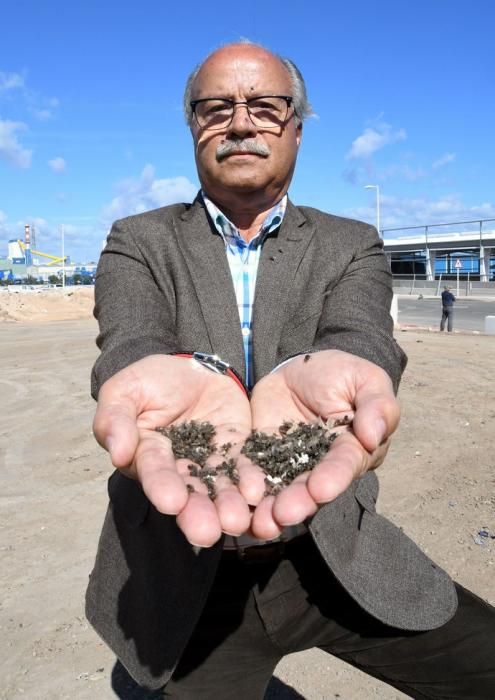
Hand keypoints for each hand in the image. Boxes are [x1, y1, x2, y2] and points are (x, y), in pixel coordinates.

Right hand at [92, 355, 251, 546]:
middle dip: (197, 515)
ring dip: (228, 508)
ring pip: (220, 490)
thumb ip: (115, 418)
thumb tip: (117, 452)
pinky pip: (246, 469)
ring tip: (237, 521)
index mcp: (147, 457)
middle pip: (189, 495)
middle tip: (206, 533)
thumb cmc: (150, 382)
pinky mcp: (238, 452)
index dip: (162, 487)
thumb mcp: (125, 391)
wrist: (190, 368)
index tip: (171, 502)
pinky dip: (252, 481)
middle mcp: (180, 469)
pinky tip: (257, 491)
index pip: (154, 473)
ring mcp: (211, 463)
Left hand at [245, 350, 399, 538]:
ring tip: (260, 523)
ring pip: (282, 490)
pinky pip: (253, 474)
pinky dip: (246, 491)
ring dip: (271, 509)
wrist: (302, 366)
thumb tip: (375, 435)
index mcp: (353, 449)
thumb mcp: (365, 380)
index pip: (344, 465)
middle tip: (283, 514)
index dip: (333, 478)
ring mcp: (290, 463)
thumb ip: (376, 405)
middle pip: (311, 487)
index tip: (321, 489)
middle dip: (299, 502)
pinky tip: (237, 505)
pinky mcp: (262, 455)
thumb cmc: (343, 374)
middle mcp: (322, 465)